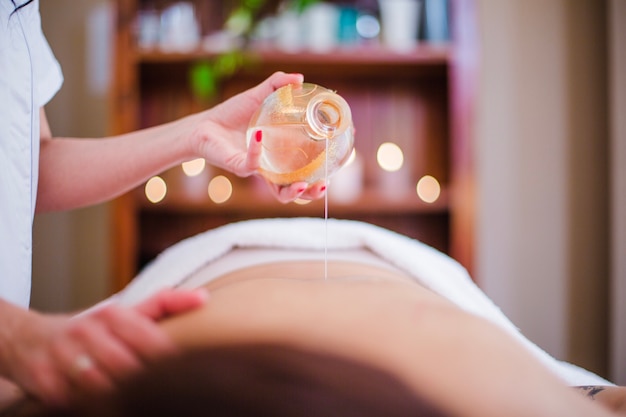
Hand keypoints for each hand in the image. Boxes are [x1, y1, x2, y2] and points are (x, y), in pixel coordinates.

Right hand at [2, 289, 205, 404]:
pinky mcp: (42, 379)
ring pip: (98, 385)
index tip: (182, 372)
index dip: (166, 359)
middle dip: (144, 381)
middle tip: (161, 392)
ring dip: (117, 395)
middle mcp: (86, 331)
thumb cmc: (92, 328)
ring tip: (135, 400)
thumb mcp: (126, 311)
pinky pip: (71, 399)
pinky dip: (88, 405)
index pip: (149, 339)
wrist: (30, 338)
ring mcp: (62, 355)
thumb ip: (165, 305)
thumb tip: (204, 298)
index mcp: (112, 314)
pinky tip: (103, 403)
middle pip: (126, 365)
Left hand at [185, 71, 325, 202]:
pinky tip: (259, 135)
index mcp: (282, 154)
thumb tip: (300, 78)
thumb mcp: (258, 97)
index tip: (344, 157)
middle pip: (298, 188)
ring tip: (303, 184)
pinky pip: (252, 163)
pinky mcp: (239, 166)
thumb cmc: (232, 115)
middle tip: (325, 184)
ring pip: (278, 192)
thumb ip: (278, 85)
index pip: (309, 167)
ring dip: (293, 192)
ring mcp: (257, 169)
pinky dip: (256, 150)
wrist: (203, 126)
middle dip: (313, 192)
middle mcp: (272, 167)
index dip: (326, 167)